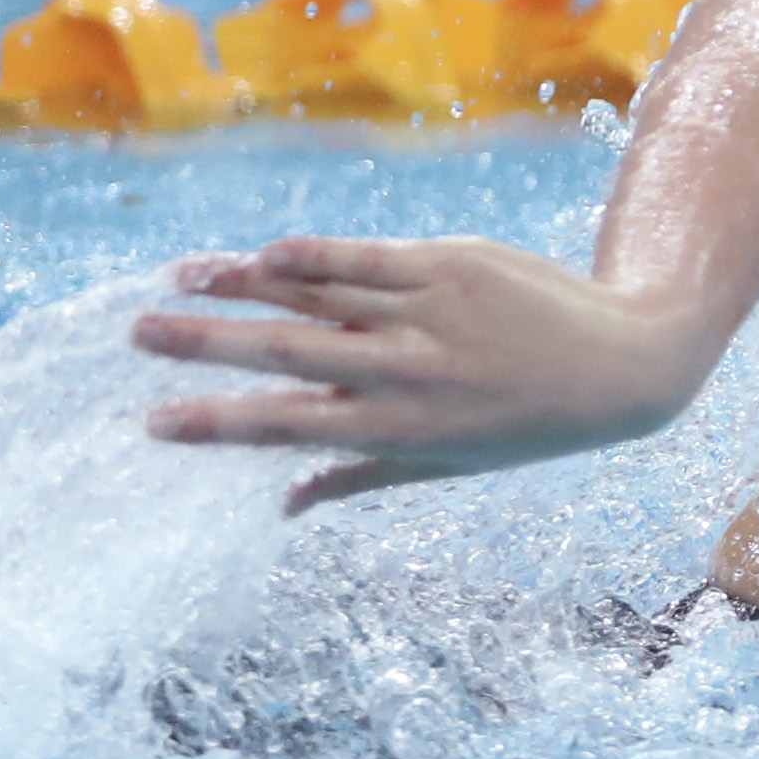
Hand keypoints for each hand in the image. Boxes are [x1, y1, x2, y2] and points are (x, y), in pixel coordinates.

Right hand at [132, 235, 705, 513]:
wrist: (621, 364)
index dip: (219, 424)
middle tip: (137, 334)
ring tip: (179, 278)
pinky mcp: (448, 263)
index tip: (154, 423)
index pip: (291, 427)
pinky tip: (262, 252)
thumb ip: (360, 478)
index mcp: (400, 430)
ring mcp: (427, 313)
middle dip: (208, 346)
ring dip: (242, 284)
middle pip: (289, 354)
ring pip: (318, 295)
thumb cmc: (524, 421)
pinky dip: (311, 254)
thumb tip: (281, 506)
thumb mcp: (448, 464)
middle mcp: (408, 372)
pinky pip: (366, 256)